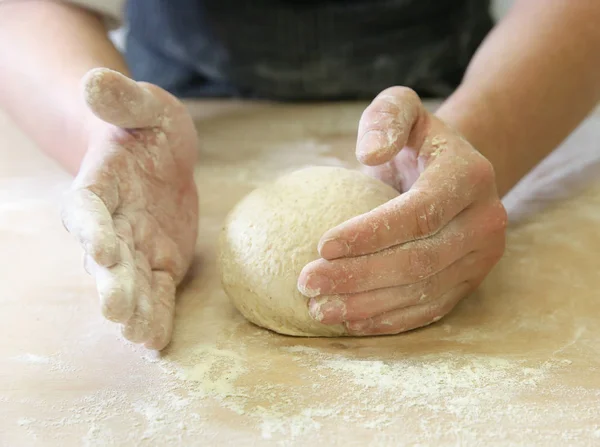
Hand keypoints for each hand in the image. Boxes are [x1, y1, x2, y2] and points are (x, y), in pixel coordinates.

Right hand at [61, 68, 198, 348]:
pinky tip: (156, 341)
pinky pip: (158, 290)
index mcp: (99, 185)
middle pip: (106, 257)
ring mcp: (135, 247)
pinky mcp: (161, 262)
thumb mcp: (146, 106)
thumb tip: (93, 80)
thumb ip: (122, 98)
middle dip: (111, 282)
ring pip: (131, 281)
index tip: (100, 246)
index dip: (91, 228)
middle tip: (115, 311)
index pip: (88, 208)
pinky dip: (157, 313)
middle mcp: (111, 223)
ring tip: (137, 335)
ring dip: (133, 307)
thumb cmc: (149, 128)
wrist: (163, 156)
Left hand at [297, 87, 506, 335]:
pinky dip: (388, 320)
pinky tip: (350, 322)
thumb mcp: (401, 109)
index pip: (418, 213)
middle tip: (307, 283)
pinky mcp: (469, 282)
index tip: (321, 246)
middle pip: (419, 260)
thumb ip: (385, 118)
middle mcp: (485, 221)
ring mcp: (480, 257)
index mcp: (469, 176)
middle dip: (358, 277)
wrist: (455, 173)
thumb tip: (369, 153)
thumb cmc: (416, 142)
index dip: (369, 234)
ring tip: (318, 309)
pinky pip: (429, 310)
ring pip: (423, 292)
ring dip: (367, 306)